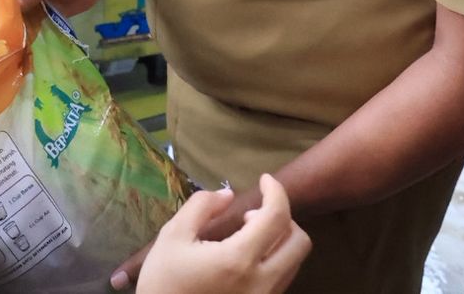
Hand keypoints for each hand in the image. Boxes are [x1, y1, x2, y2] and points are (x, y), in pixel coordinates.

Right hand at [133, 178, 310, 293]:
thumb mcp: (173, 235)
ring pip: (294, 262)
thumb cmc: (164, 280)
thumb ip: (201, 206)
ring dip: (279, 239)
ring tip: (247, 235)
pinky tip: (247, 257)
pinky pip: (283, 278)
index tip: (265, 180)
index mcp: (238, 259)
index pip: (276, 216)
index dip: (275, 191)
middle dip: (283, 218)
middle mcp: (261, 282)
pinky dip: (274, 259)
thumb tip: (228, 194)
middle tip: (254, 213)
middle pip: (300, 242)